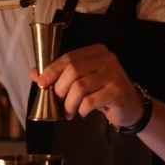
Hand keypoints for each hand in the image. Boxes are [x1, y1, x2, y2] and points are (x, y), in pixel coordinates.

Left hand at [29, 44, 143, 127]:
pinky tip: (83, 112)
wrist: (130, 106)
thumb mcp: (82, 80)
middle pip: (72, 71)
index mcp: (96, 51)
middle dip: (60, 89)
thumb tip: (34, 73)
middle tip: (58, 102)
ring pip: (80, 87)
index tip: (42, 83)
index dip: (51, 70)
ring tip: (69, 112)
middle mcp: (107, 58)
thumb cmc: (103, 92)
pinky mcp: (117, 91)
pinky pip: (90, 101)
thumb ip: (59, 76)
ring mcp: (114, 74)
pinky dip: (81, 109)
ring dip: (69, 103)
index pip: (68, 58)